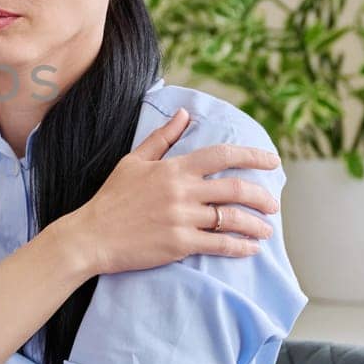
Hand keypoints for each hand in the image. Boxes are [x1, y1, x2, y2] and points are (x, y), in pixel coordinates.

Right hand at [46, 108, 281, 277]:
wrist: (90, 236)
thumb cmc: (111, 198)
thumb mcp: (133, 161)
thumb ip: (162, 138)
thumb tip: (183, 114)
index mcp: (173, 169)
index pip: (222, 155)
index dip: (252, 156)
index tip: (272, 161)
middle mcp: (182, 191)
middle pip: (236, 189)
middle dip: (262, 197)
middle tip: (273, 204)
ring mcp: (182, 219)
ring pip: (232, 219)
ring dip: (256, 225)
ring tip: (266, 230)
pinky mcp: (179, 245)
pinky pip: (219, 245)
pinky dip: (240, 247)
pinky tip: (251, 249)